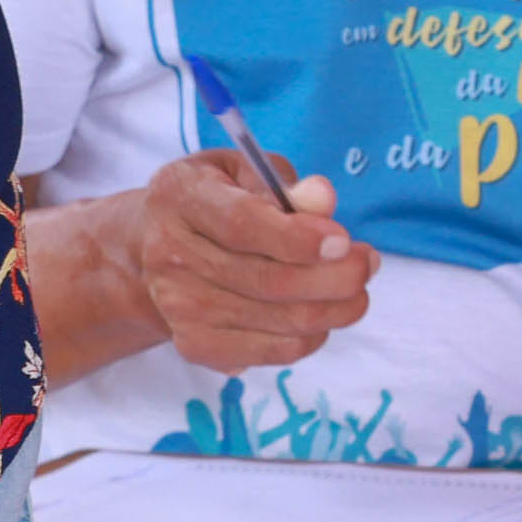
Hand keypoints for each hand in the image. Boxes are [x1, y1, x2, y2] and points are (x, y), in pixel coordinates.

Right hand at [130, 153, 373, 372]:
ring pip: (280, 322)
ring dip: (335, 308)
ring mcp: (180, 306)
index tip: (343, 241)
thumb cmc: (215, 198)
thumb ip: (283, 182)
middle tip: (367, 262)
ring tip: (356, 288)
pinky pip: (273, 352)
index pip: (241, 225)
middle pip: (268, 281)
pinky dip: (311, 337)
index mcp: (180, 197)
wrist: (154, 248)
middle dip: (336, 277)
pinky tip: (323, 314)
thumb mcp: (242, 169)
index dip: (299, 238)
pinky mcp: (195, 344)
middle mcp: (171, 255)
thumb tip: (323, 199)